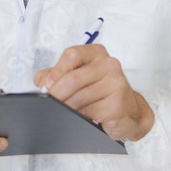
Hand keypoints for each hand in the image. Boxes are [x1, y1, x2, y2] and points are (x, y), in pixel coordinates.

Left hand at [34, 44, 153, 141]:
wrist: (128, 111)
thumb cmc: (100, 92)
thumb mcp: (78, 78)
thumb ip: (56, 76)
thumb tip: (42, 83)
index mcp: (96, 53)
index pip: (72, 54)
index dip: (57, 70)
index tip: (47, 85)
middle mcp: (109, 65)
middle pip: (74, 78)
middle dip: (57, 93)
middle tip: (48, 102)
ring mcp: (116, 83)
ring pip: (80, 96)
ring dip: (66, 107)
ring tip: (61, 111)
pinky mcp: (118, 103)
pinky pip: (90, 111)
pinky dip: (79, 116)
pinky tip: (79, 117)